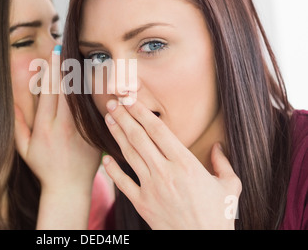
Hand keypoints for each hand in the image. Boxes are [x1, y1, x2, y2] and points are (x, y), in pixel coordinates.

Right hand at [14, 51, 101, 228]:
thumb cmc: (43, 167)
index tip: (51, 53)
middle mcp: (64, 125)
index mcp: (45, 127)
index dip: (50, 69)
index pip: (48, 91)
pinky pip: (92, 109)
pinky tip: (90, 77)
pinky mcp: (94, 133)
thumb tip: (12, 102)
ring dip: (78, 75)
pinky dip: (90, 92)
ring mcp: (81, 129)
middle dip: (63, 66)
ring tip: (77, 56)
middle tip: (64, 46)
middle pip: (65, 88)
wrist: (69, 187)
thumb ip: (18, 124)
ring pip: (80, 95)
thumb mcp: (24, 148)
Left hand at [103, 99, 241, 229]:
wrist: (204, 243)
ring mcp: (151, 188)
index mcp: (186, 164)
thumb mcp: (230, 186)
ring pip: (129, 155)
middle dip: (124, 117)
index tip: (131, 100)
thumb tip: (218, 147)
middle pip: (139, 138)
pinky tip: (105, 159)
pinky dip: (112, 170)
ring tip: (108, 119)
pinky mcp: (143, 204)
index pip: (158, 131)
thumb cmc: (219, 216)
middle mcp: (165, 172)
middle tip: (112, 103)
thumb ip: (223, 163)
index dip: (142, 112)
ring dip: (117, 135)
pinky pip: (123, 183)